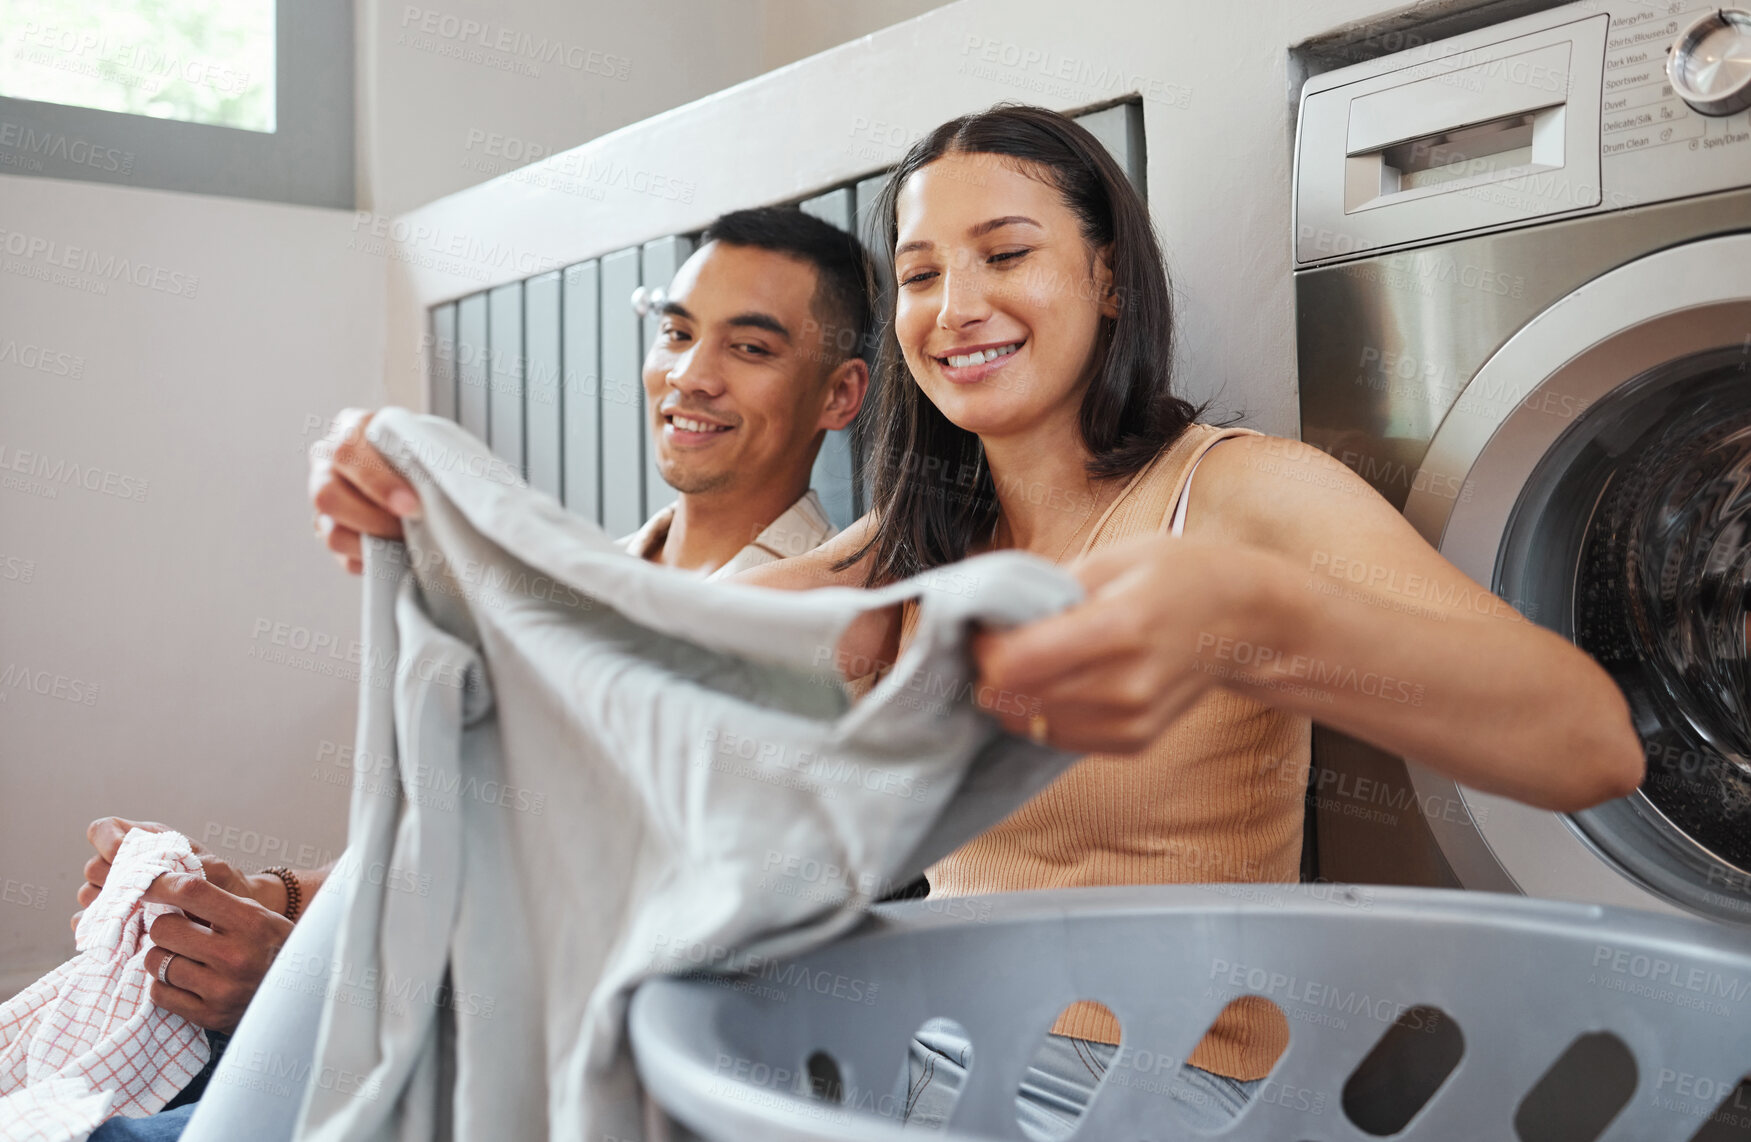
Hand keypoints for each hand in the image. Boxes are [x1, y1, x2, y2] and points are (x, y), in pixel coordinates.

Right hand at [71, 817, 286, 933]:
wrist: (228, 917)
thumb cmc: (223, 886)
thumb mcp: (210, 868)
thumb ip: (179, 865)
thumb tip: (146, 875)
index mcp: (145, 841)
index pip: (104, 830)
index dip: (106, 841)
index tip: (122, 857)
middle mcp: (126, 864)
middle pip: (93, 867)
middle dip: (113, 880)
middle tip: (138, 894)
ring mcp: (118, 892)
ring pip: (88, 894)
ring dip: (108, 905)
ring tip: (138, 915)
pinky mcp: (113, 919)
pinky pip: (87, 923)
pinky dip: (99, 928)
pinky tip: (122, 933)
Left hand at [141, 874, 293, 1033]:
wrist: (302, 998)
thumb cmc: (275, 949)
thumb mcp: (260, 917)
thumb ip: (219, 903)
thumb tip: (167, 885)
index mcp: (252, 922)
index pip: (192, 892)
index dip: (161, 885)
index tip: (148, 886)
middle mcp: (236, 956)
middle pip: (164, 928)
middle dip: (166, 927)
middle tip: (179, 931)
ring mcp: (221, 989)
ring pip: (156, 961)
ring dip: (164, 957)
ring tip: (184, 957)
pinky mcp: (208, 1016)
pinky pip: (159, 993)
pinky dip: (165, 985)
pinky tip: (185, 980)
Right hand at [307, 407, 421, 574]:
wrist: (432, 478)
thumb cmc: (429, 456)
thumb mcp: (429, 448)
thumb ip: (423, 460)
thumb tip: (433, 490)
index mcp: (351, 429)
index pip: (347, 452)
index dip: (378, 483)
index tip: (412, 505)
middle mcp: (326, 461)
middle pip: (326, 495)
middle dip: (375, 518)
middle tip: (410, 526)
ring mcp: (323, 498)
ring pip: (331, 531)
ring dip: (375, 541)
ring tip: (408, 539)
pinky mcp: (328, 531)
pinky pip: (343, 556)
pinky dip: (373, 559)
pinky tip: (397, 551)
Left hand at [971, 535, 1269, 753]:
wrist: (1239, 621)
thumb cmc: (1176, 577)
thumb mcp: (1114, 558)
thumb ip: (1047, 588)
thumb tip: (988, 613)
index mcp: (1120, 627)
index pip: (1015, 663)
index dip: (984, 646)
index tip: (987, 626)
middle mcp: (1127, 685)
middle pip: (1013, 699)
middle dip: (992, 671)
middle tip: (1005, 642)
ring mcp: (1132, 721)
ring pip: (1028, 723)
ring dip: (1015, 695)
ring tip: (1037, 659)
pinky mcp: (1133, 742)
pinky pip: (1057, 738)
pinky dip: (1044, 712)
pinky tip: (1064, 681)